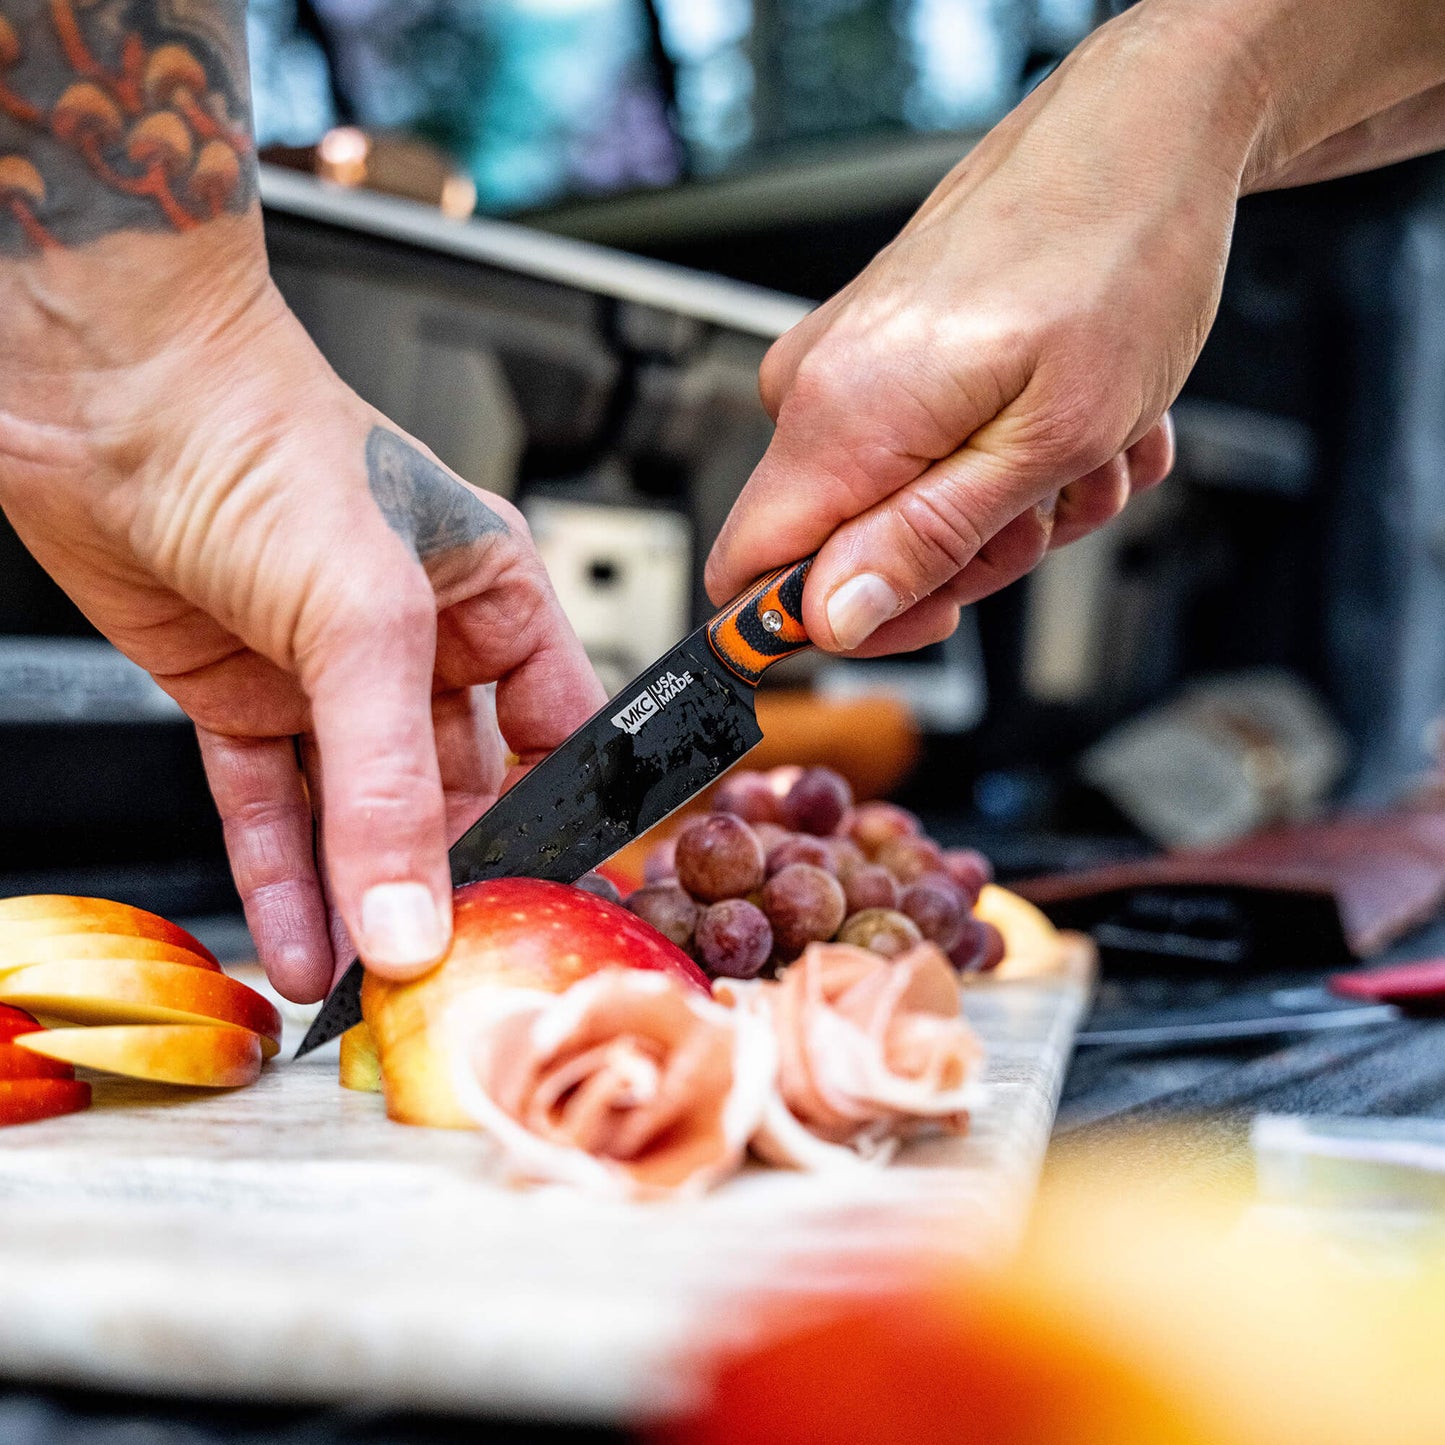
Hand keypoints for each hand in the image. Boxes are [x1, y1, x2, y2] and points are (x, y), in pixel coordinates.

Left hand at [0, 227, 602, 1001]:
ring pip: (359, 810)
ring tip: (370, 984)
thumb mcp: (362, 620)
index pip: (555, 732)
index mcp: (490, 595)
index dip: (561, 818)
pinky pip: (274, 804)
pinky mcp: (238, 695)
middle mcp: (416, 638)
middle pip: (455, 788)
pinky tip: (304, 940)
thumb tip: (413, 915)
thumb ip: (392, 780)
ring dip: (361, 896)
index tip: (552, 903)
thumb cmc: (261, 438)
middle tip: (446, 966)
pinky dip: (284, 874)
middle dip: (445, 877)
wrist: (102, 387)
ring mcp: (323, 674)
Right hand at [705, 8, 1260, 651]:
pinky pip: (934, 457)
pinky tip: (1078, 419)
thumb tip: (831, 618)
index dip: (830, 626)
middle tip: (1050, 505)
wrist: (1145, 137)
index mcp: (838, 417)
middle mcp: (823, 387)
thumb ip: (925, 541)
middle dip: (966, 558)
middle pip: (850, 556)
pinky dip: (1016, 458)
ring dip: (1014, 507)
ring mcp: (853, 367)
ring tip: (1087, 446)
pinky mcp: (890, 355)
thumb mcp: (1044, 442)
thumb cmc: (1116, 257)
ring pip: (909, 512)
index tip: (929, 615)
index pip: (748, 578)